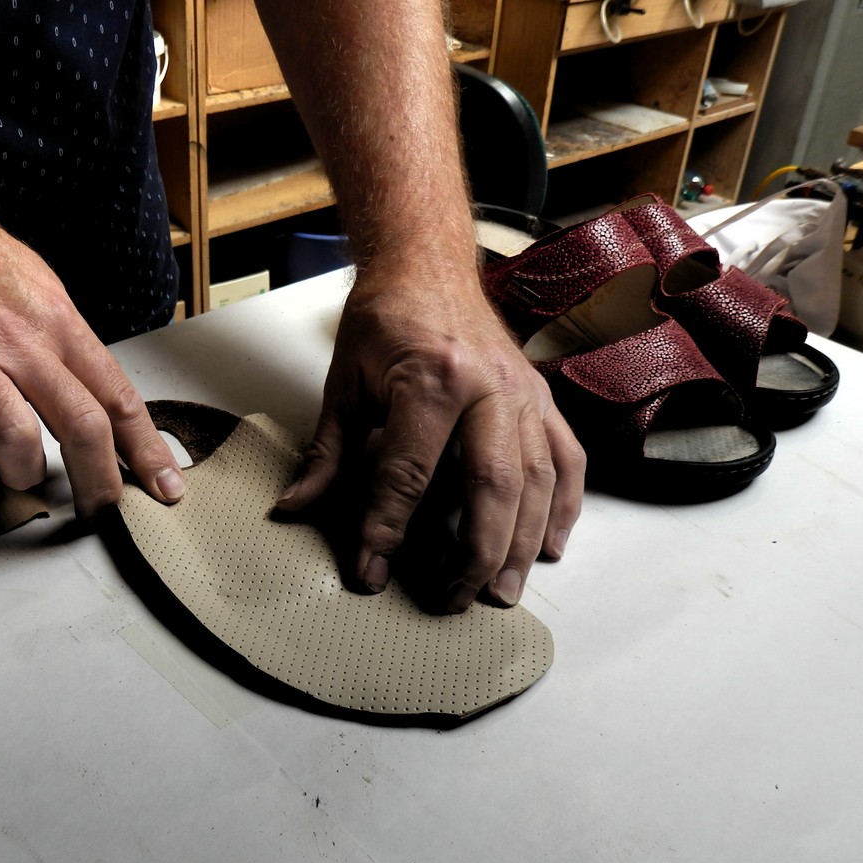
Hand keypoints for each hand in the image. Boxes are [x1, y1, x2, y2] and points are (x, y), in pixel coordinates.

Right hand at [0, 188, 185, 515]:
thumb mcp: (36, 285)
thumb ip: (65, 342)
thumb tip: (97, 396)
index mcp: (55, 319)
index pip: (118, 395)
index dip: (146, 449)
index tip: (165, 486)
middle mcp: (17, 340)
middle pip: (81, 426)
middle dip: (99, 482)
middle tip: (100, 510)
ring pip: (14, 441)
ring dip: (21, 472)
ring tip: (17, 469)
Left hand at [274, 261, 584, 610]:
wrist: (427, 262)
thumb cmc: (386, 317)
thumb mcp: (343, 383)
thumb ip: (327, 453)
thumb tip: (297, 507)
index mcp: (433, 379)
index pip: (408, 474)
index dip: (387, 530)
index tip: (371, 571)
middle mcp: (489, 388)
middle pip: (491, 489)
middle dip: (475, 556)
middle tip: (453, 600)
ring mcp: (523, 393)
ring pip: (537, 483)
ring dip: (521, 545)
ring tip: (500, 592)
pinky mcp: (541, 398)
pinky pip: (565, 460)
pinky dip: (562, 508)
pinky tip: (547, 546)